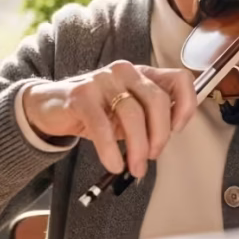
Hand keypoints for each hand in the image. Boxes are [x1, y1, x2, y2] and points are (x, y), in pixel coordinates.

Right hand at [21, 60, 196, 177]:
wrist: (52, 107)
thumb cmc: (98, 112)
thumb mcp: (130, 114)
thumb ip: (151, 118)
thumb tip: (170, 136)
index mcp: (144, 74)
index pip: (180, 79)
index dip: (186, 105)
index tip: (178, 129)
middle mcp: (126, 71)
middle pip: (158, 100)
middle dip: (160, 135)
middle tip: (152, 157)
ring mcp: (103, 80)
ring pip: (132, 114)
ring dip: (138, 147)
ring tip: (135, 167)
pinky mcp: (81, 94)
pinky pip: (102, 125)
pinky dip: (110, 150)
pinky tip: (114, 164)